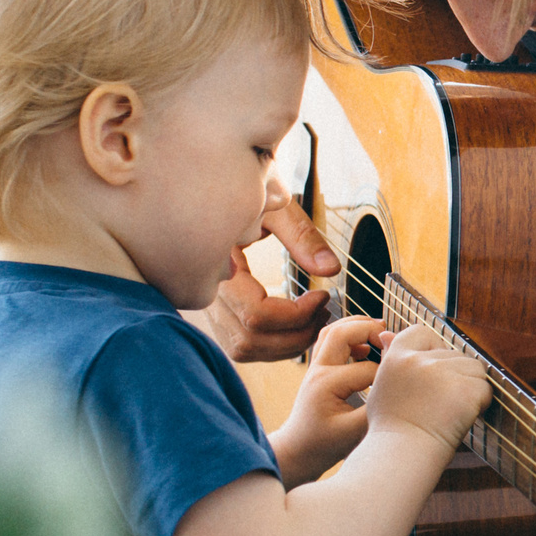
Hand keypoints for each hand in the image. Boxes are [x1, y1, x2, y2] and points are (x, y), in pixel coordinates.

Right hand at [204, 194, 340, 362]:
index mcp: (215, 266)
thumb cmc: (241, 189)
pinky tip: (295, 323)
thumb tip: (331, 269)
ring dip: (285, 344)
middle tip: (325, 311)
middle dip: (296, 334)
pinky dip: (272, 342)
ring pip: (244, 348)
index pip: (257, 315)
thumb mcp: (274, 205)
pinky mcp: (214, 311)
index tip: (323, 295)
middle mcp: (204, 292)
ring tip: (315, 319)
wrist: (210, 187)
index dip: (297, 314)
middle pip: (251, 340)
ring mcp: (206, 306)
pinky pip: (240, 342)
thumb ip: (302, 237)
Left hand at [271, 317, 386, 483]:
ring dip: (357, 326)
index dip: (388, 374)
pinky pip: (329, 339)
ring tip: (380, 331)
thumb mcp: (354, 432)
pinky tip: (365, 346)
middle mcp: (318, 370)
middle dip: (369, 330)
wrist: (298, 451)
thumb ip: (376, 409)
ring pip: (332, 330)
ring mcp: (314, 367)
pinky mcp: (316, 369)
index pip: (367, 368)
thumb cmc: (324, 446)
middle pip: (342, 332)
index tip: (404, 384)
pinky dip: (348, 334)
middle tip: (391, 337)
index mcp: (327, 384)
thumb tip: (399, 390)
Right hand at [364, 322, 490, 452]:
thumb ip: (390, 360)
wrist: (402, 456)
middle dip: (455, 377)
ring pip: (474, 369)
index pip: (422, 333)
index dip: (433, 350)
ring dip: (470, 389)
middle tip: (439, 406)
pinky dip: (480, 404)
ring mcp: (442, 373)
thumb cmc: (392, 429)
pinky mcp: (463, 389)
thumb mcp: (382, 387)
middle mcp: (419, 360)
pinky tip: (461, 418)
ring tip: (450, 412)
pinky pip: (485, 389)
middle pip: (455, 354)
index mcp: (396, 357)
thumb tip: (386, 332)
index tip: (433, 374)